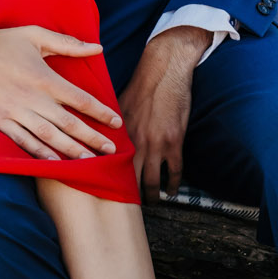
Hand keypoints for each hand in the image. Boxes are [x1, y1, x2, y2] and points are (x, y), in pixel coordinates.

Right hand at [0, 19, 123, 159]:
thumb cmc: (1, 41)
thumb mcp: (35, 35)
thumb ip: (67, 44)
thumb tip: (98, 48)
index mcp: (44, 77)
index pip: (80, 99)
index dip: (101, 112)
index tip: (116, 123)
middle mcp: (32, 97)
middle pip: (68, 123)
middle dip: (92, 138)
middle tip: (111, 150)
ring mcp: (13, 111)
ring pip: (48, 136)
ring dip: (71, 150)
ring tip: (90, 161)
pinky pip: (22, 140)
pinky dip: (39, 153)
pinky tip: (54, 162)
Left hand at [121, 25, 208, 202]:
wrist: (165, 69)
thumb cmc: (140, 85)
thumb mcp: (119, 105)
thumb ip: (113, 127)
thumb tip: (102, 139)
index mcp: (120, 135)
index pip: (111, 167)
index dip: (108, 183)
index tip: (106, 195)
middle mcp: (136, 142)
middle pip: (129, 180)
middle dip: (128, 197)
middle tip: (126, 209)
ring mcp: (156, 144)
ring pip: (152, 181)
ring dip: (151, 197)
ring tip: (151, 204)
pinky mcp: (175, 141)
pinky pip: (175, 171)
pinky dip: (173, 184)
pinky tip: (172, 191)